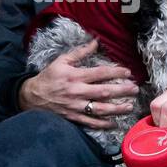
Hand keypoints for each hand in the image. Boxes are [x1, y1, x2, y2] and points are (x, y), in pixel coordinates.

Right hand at [18, 38, 138, 127]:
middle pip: (104, 91)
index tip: (128, 72)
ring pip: (100, 109)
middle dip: (121, 90)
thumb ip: (80, 53)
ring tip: (129, 106)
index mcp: (75, 76)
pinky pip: (90, 122)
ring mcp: (76, 106)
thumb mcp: (61, 61)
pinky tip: (114, 123)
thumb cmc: (48, 77)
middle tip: (135, 89)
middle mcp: (77, 92)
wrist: (31, 96)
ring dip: (116, 108)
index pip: (100, 73)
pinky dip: (103, 124)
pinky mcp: (73, 117)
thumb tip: (95, 42)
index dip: (115, 72)